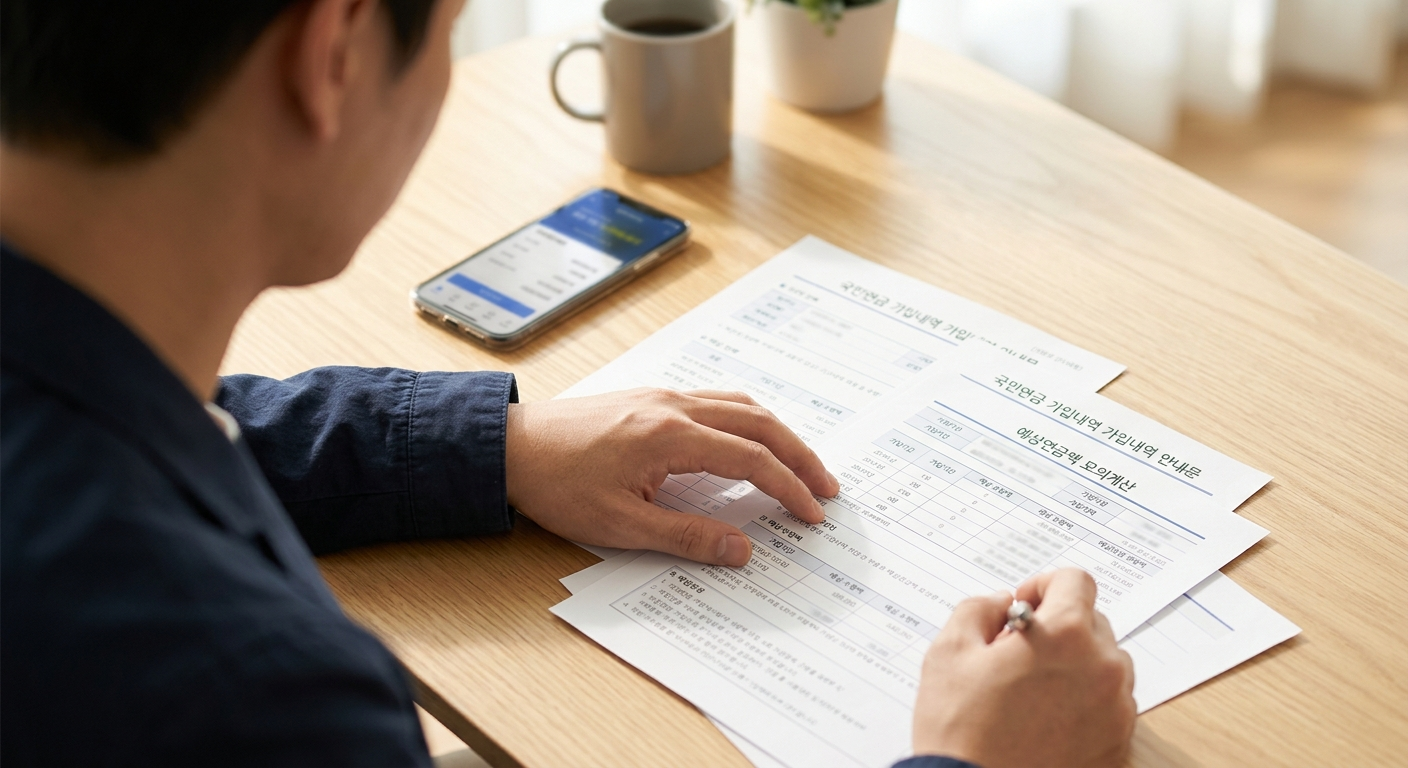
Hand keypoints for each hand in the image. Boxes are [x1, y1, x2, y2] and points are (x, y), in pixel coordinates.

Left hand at [504, 388, 838, 565]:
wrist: (508, 447)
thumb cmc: (556, 485)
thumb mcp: (620, 525)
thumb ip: (687, 536)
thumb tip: (742, 551)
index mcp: (671, 436)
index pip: (750, 460)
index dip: (788, 488)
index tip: (812, 514)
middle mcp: (674, 405)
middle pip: (758, 423)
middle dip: (799, 455)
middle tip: (826, 488)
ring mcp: (662, 396)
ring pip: (740, 405)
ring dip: (776, 433)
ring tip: (799, 464)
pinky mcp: (650, 398)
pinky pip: (715, 400)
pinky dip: (747, 420)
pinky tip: (748, 441)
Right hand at [911, 569, 1135, 767]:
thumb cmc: (960, 730)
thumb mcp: (949, 653)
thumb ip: (977, 609)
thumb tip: (1001, 602)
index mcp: (1064, 635)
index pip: (1075, 580)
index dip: (1043, 585)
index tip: (1024, 605)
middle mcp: (1102, 668)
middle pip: (1092, 622)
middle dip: (1057, 628)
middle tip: (1017, 653)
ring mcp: (1116, 710)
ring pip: (1105, 664)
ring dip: (1075, 665)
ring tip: (1033, 690)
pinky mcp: (1118, 744)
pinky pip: (1110, 706)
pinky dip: (1085, 703)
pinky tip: (1047, 720)